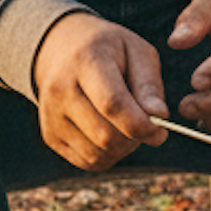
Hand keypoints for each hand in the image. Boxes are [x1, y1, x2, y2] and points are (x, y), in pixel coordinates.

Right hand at [31, 12, 165, 171]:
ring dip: (122, 149)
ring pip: (97, 155)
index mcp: (85, 61)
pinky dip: (108, 154)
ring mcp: (51, 115)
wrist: (62, 49)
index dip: (141, 125)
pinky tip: (111, 132)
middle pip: (105, 135)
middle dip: (134, 139)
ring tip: (127, 125)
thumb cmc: (109, 50)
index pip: (112, 103)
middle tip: (146, 125)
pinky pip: (88, 162)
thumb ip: (149, 84)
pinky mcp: (50, 136)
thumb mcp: (136, 51)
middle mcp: (60, 90)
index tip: (161, 131)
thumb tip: (159, 116)